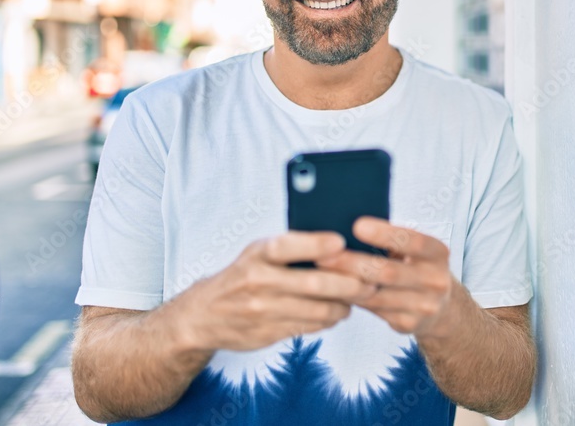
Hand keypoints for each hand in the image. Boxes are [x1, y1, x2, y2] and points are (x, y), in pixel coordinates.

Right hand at [178, 231, 377, 351]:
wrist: (202, 316)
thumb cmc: (242, 275)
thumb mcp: (256, 253)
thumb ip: (290, 248)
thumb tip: (339, 244)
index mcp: (256, 254)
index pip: (286, 246)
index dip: (315, 244)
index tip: (341, 242)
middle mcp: (257, 282)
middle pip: (312, 283)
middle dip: (349, 284)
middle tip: (371, 281)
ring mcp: (262, 311)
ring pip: (316, 310)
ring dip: (344, 305)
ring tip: (359, 297)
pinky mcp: (267, 333)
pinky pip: (308, 327)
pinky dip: (328, 320)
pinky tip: (337, 312)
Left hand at [316, 217, 454, 336]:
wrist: (441, 308)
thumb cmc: (416, 266)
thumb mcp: (415, 250)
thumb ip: (392, 239)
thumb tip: (350, 227)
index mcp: (438, 253)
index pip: (413, 242)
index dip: (385, 234)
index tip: (357, 225)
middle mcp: (436, 280)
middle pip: (389, 272)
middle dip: (353, 263)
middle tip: (324, 256)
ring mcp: (424, 306)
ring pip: (377, 295)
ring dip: (346, 285)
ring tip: (321, 274)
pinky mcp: (409, 324)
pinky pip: (373, 311)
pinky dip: (352, 300)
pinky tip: (334, 291)